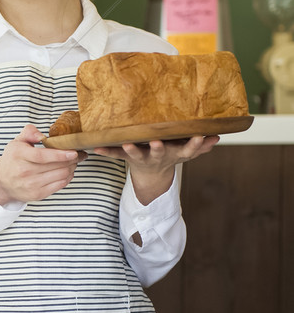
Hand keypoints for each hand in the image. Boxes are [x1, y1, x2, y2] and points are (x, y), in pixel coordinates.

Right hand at [0, 124, 83, 205]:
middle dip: (72, 159)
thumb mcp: (17, 142)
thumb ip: (29, 133)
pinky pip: (60, 185)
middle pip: (56, 166)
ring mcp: (31, 185)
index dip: (60, 155)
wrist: (2, 182)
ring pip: (61, 175)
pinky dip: (68, 177)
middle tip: (78, 153)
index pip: (42, 156)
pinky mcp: (38, 194)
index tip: (73, 152)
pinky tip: (68, 171)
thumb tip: (41, 135)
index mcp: (19, 155)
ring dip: (72, 167)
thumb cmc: (13, 159)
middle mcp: (24, 171)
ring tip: (73, 161)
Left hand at [90, 135, 219, 204]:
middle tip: (158, 142)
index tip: (199, 136)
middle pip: (160, 153)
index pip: (188, 150)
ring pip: (137, 155)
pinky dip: (106, 152)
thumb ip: (200, 146)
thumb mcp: (185, 153)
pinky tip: (95, 148)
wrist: (151, 175)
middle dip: (159, 148)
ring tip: (126, 145)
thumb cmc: (170, 155)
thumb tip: (217, 136)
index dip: (194, 145)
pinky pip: (115, 155)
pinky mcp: (127, 157)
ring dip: (132, 150)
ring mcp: (142, 158)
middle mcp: (159, 156)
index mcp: (174, 153)